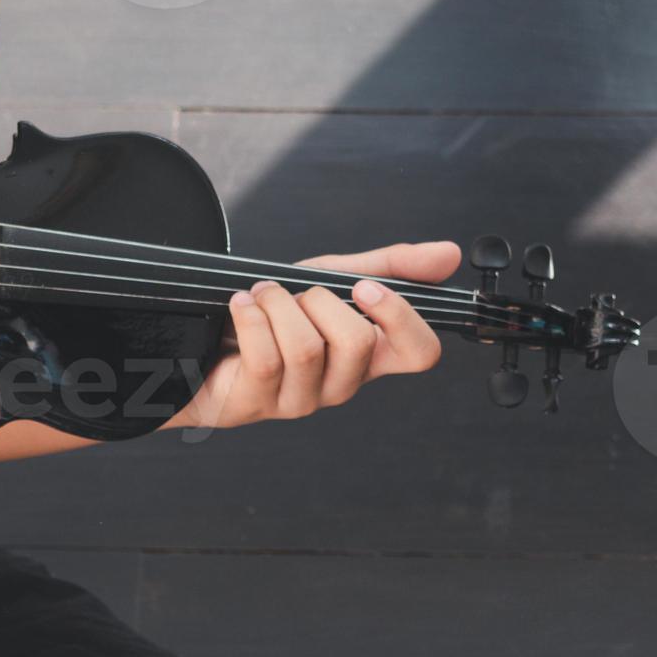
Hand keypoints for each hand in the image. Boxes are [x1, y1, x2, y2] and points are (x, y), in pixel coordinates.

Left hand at [172, 240, 461, 431]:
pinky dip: (251, 316)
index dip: (402, 318)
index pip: (420, 353)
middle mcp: (341, 384)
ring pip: (306, 347)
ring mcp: (300, 400)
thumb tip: (449, 254)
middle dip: (318, 299)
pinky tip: (242, 307)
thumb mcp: (333, 279)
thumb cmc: (276, 317)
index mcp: (369, 356)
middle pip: (358, 342)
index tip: (367, 287)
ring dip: (278, 305)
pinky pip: (267, 356)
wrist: (207, 339)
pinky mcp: (258, 403)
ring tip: (261, 297)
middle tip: (294, 295)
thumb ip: (389, 267)